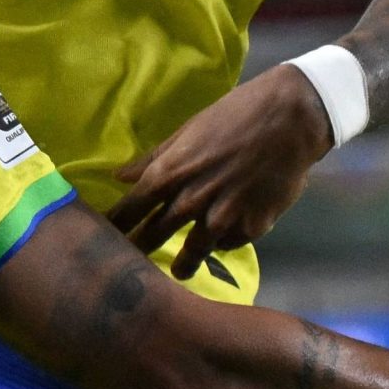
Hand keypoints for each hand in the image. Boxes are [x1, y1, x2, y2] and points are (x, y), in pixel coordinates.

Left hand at [106, 64, 331, 278]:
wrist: (288, 121)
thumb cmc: (234, 116)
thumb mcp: (187, 131)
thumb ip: (153, 158)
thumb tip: (119, 176)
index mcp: (169, 173)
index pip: (130, 209)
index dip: (114, 226)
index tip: (100, 240)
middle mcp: (191, 200)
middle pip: (155, 236)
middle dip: (138, 252)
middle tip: (125, 269)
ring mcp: (222, 217)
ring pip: (194, 252)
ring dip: (184, 264)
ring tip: (179, 273)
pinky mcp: (251, 227)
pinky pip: (229, 243)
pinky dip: (224, 242)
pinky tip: (222, 241)